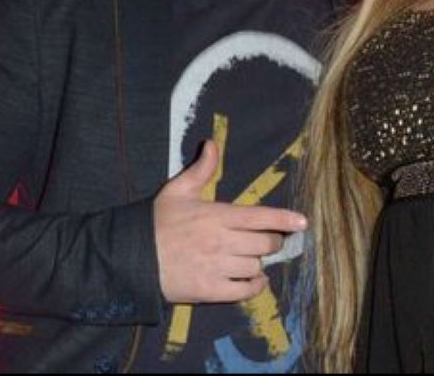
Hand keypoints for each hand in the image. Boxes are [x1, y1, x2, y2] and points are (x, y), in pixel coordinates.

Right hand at [153, 140, 307, 303]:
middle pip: (265, 243)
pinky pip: (244, 290)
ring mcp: (217, 267)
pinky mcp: (210, 290)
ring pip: (256, 266)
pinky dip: (255, 286)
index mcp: (218, 215)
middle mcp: (222, 241)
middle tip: (266, 240)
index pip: (261, 216)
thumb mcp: (177, 191)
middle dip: (272, 241)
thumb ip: (201, 170)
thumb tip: (213, 143)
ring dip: (258, 262)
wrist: (131, 259)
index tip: (302, 222)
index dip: (285, 219)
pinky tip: (254, 280)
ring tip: (251, 258)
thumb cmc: (156, 223)